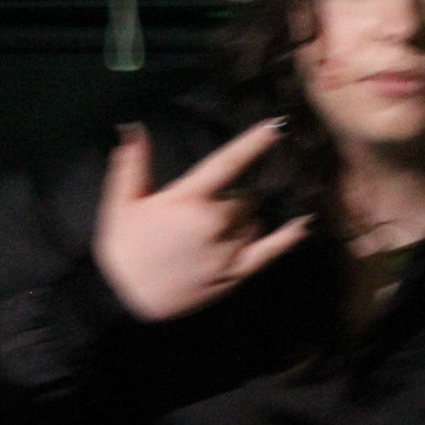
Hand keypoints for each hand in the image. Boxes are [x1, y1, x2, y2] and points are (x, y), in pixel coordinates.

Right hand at [92, 121, 311, 321]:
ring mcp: (228, 248)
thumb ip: (133, 164)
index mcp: (188, 199)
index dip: (254, 142)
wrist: (122, 299)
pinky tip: (303, 224)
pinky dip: (287, 238)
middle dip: (234, 194)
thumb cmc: (122, 249)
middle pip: (245, 195)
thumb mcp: (121, 203)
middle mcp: (215, 221)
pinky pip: (269, 252)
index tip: (276, 126)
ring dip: (246, 216)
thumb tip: (134, 128)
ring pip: (255, 220)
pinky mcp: (235, 273)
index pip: (228, 162)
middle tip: (209, 206)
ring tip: (218, 228)